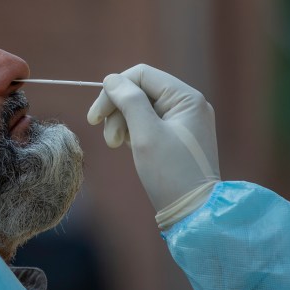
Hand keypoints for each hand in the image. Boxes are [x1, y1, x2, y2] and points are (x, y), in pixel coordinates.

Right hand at [87, 64, 219, 227]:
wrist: (194, 214)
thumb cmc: (170, 174)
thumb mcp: (145, 135)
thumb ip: (129, 101)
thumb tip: (111, 79)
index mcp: (187, 98)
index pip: (141, 75)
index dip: (114, 90)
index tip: (95, 117)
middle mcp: (188, 104)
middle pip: (140, 90)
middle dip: (117, 110)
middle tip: (108, 140)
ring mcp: (184, 121)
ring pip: (141, 107)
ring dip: (122, 122)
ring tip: (115, 145)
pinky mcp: (178, 136)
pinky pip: (148, 122)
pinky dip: (133, 131)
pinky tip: (128, 147)